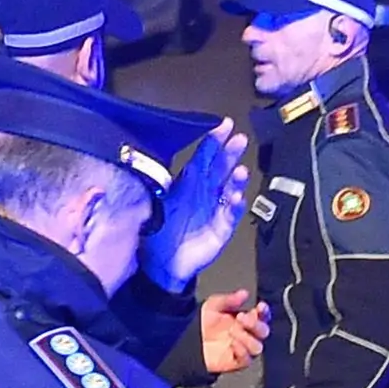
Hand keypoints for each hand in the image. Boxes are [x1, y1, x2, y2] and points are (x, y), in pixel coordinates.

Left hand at [156, 124, 251, 290]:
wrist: (162, 262)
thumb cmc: (159, 229)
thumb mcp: (157, 201)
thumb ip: (159, 181)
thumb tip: (149, 157)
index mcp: (189, 182)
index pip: (203, 156)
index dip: (213, 141)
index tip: (224, 125)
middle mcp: (206, 191)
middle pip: (221, 168)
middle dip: (230, 153)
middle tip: (239, 139)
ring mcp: (216, 208)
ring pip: (230, 188)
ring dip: (236, 180)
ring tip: (240, 171)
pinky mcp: (222, 227)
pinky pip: (231, 214)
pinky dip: (235, 206)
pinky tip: (236, 198)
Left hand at [195, 287, 268, 376]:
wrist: (189, 342)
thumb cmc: (202, 324)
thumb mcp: (213, 305)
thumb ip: (229, 299)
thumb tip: (244, 293)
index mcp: (245, 320)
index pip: (262, 316)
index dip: (264, 311)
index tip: (260, 306)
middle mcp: (247, 334)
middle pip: (263, 331)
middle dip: (255, 324)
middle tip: (241, 317)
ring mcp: (243, 349)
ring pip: (258, 347)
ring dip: (247, 338)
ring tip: (232, 332)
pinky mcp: (237, 361)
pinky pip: (247, 359)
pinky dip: (241, 350)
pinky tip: (232, 343)